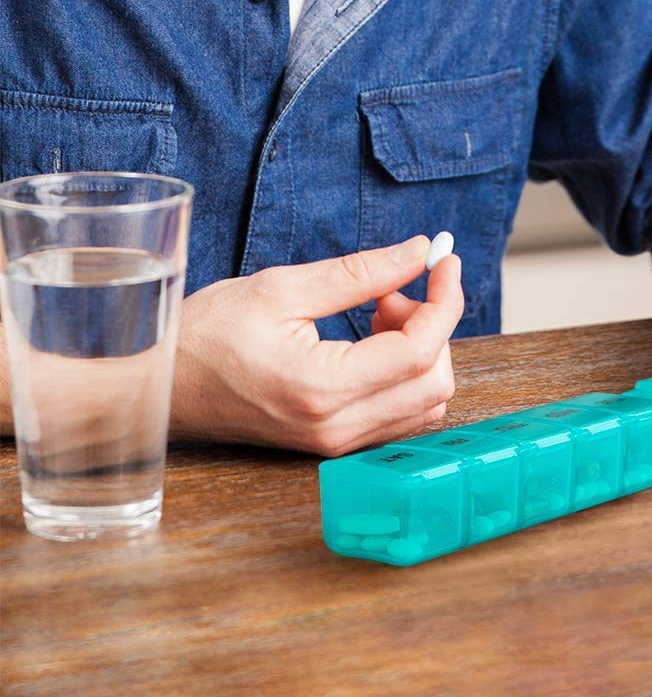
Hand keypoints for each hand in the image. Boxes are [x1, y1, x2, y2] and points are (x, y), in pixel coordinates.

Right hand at [170, 236, 463, 455]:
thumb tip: (419, 252)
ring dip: (419, 350)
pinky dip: (404, 373)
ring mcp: (337, 443)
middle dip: (430, 325)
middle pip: (435, 379)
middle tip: (388, 292)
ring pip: (426, 401)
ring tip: (375, 316)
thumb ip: (360, 272)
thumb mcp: (281, 288)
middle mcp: (337, 427)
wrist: (161, 388)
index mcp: (323, 387)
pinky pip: (402, 413)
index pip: (421, 349)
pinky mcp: (334, 443)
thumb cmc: (205, 335)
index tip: (444, 261)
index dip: (445, 299)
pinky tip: (370, 343)